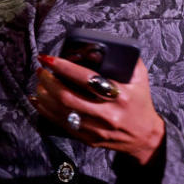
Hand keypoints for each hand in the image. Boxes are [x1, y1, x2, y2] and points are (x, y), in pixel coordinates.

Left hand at [34, 56, 164, 164]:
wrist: (145, 136)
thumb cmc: (140, 101)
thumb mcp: (140, 77)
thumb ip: (125, 58)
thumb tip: (100, 45)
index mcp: (120, 95)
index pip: (86, 78)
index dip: (64, 67)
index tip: (49, 58)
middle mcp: (108, 114)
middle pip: (68, 97)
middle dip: (49, 81)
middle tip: (41, 70)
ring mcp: (97, 129)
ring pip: (62, 112)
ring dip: (45, 96)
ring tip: (39, 83)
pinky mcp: (89, 139)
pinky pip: (62, 125)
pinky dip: (46, 112)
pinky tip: (38, 101)